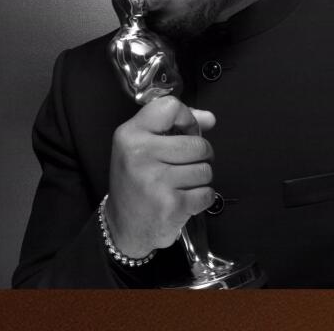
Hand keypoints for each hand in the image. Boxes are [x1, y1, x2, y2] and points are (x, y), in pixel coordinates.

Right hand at [104, 95, 216, 257]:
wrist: (123, 226)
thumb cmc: (136, 182)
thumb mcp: (143, 147)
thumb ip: (175, 127)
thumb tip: (209, 118)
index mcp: (130, 135)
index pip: (171, 107)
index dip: (187, 119)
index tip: (185, 133)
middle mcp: (140, 155)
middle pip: (198, 144)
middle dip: (200, 156)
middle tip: (185, 165)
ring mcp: (156, 181)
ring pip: (205, 170)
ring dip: (200, 179)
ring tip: (181, 184)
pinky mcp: (171, 205)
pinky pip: (207, 193)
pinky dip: (202, 198)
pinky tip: (185, 199)